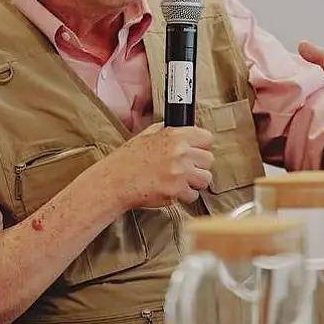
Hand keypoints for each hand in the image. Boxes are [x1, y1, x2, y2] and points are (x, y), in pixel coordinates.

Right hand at [95, 123, 214, 207]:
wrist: (114, 181)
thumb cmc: (128, 159)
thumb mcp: (146, 134)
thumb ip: (167, 130)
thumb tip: (183, 127)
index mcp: (175, 135)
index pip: (207, 138)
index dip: (201, 146)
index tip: (196, 152)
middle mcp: (180, 152)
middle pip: (209, 159)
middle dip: (199, 166)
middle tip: (186, 169)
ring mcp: (180, 172)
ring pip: (206, 178)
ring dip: (195, 182)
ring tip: (181, 181)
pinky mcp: (176, 190)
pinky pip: (193, 195)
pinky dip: (185, 196)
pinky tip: (172, 191)